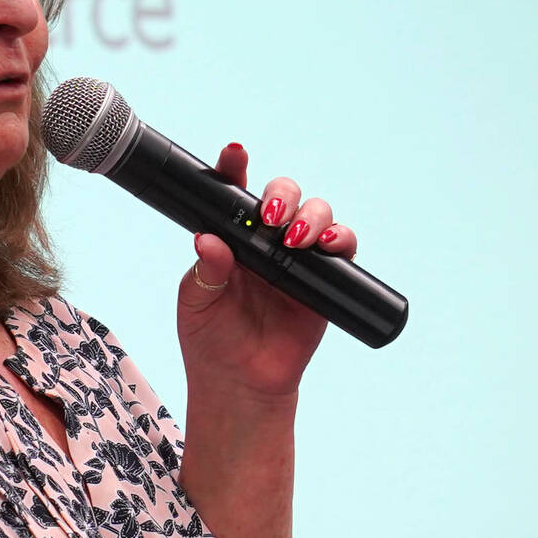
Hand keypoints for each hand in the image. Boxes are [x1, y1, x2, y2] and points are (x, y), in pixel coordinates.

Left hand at [176, 143, 359, 399]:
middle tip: (273, 217)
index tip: (234, 153)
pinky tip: (329, 244)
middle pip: (284, 195)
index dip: (234, 167)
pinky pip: (341, 249)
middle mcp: (266, 241)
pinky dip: (341, 238)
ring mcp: (297, 258)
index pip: (233, 194)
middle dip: (283, 194)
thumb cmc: (211, 340)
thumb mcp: (196, 305)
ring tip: (297, 238)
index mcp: (231, 239)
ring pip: (316, 214)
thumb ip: (205, 272)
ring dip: (313, 215)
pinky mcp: (324, 279)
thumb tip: (208, 240)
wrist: (242, 383)